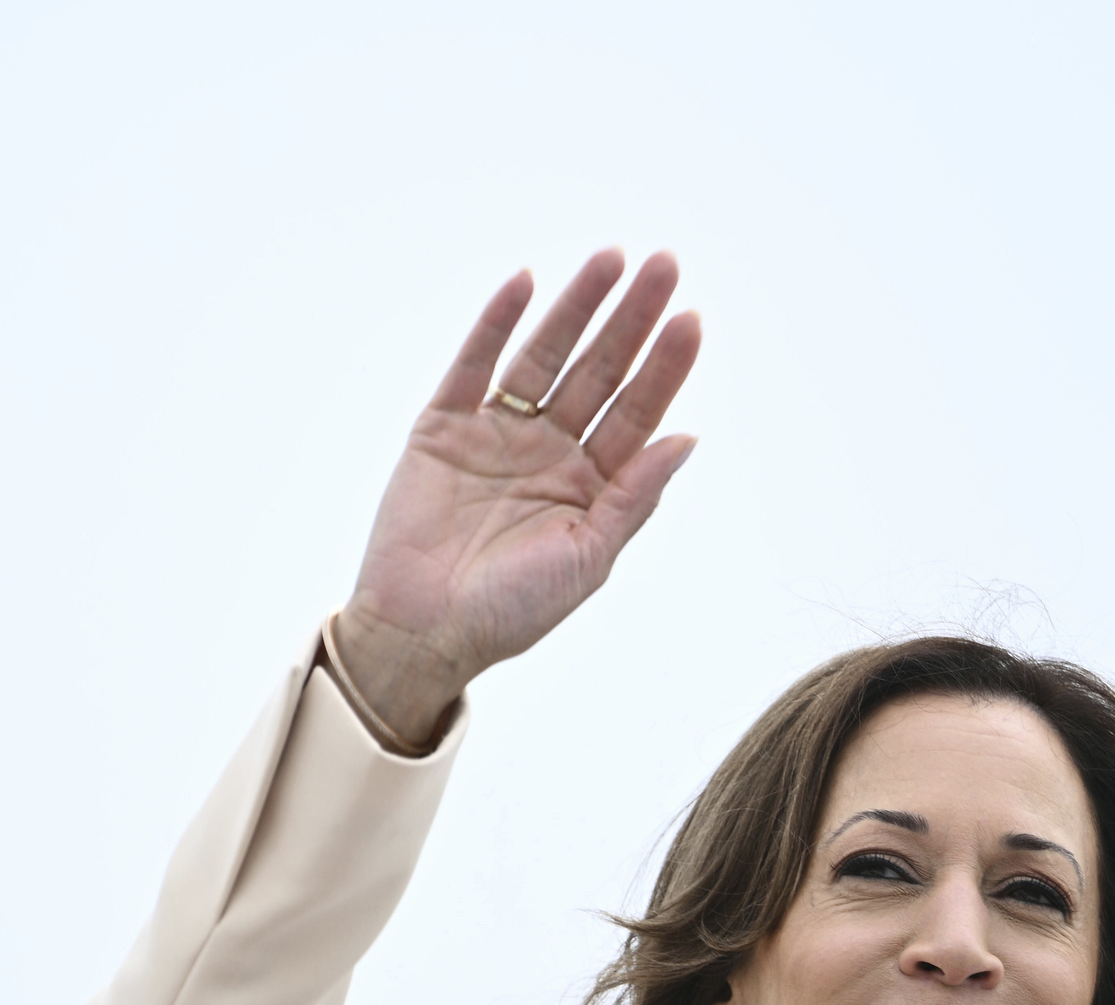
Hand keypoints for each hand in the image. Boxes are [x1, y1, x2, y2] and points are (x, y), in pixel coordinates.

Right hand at [330, 251, 701, 744]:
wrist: (423, 633)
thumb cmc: (511, 611)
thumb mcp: (588, 557)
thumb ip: (635, 496)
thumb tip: (688, 437)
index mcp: (591, 484)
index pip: (638, 411)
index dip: (665, 366)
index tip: (691, 320)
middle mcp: (549, 450)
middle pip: (599, 370)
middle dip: (632, 318)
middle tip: (664, 264)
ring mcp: (497, 433)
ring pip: (544, 356)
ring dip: (576, 307)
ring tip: (610, 260)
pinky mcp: (443, 427)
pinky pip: (473, 365)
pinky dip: (496, 324)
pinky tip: (525, 284)